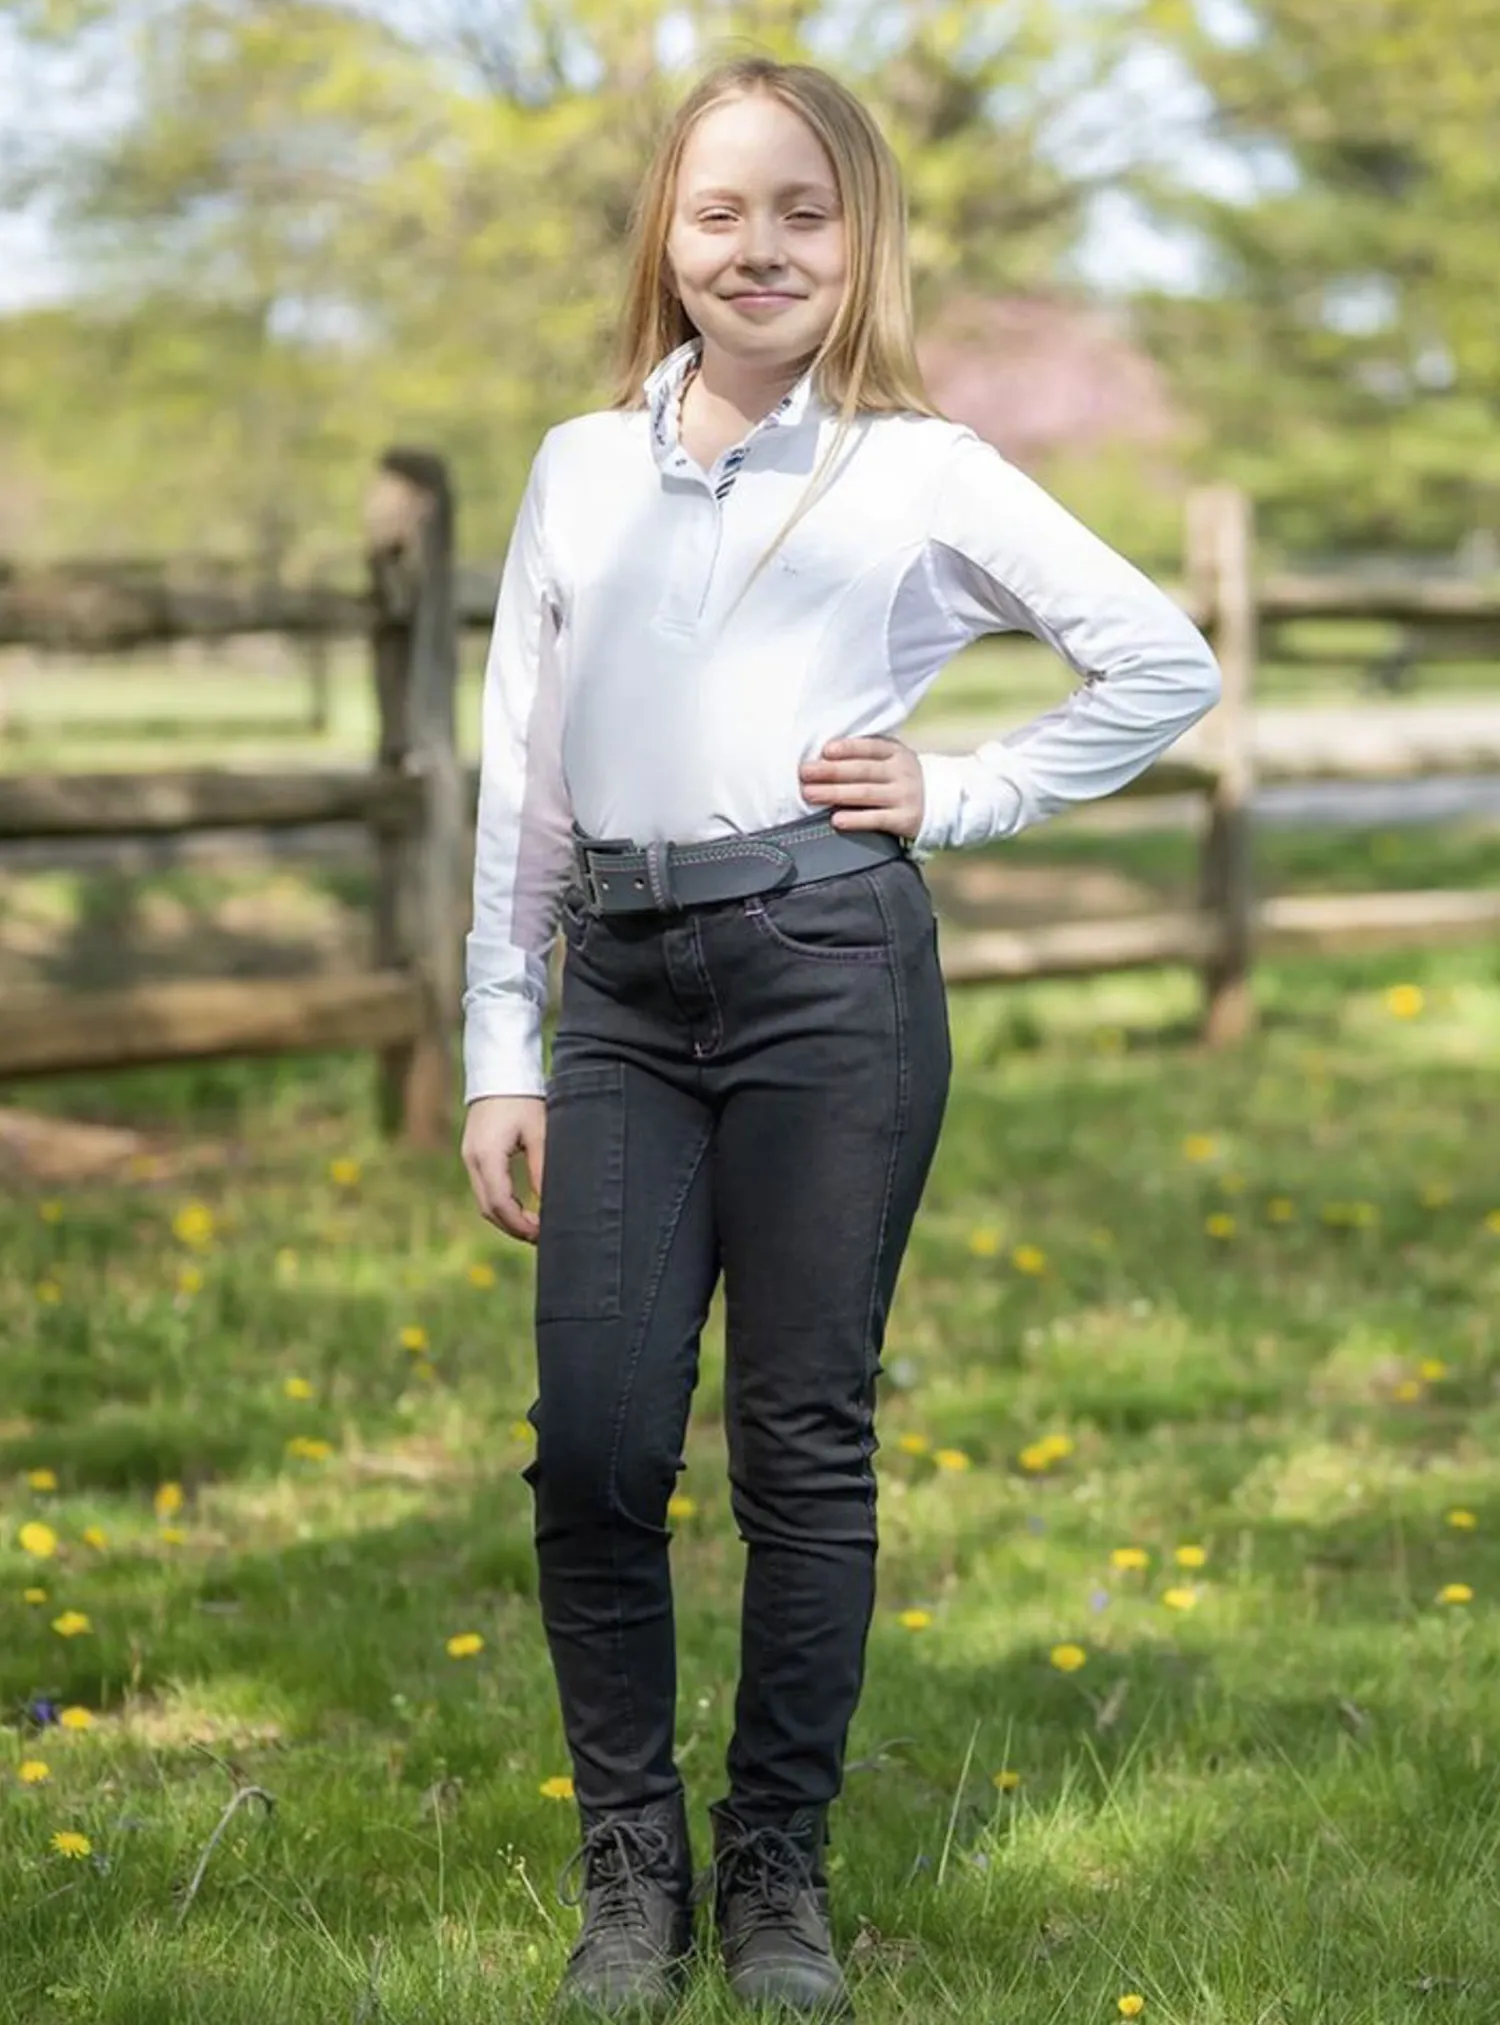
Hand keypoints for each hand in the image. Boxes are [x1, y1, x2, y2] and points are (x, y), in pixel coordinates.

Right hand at [461, 1095, 545, 1243]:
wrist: (500, 1071)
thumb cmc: (523, 1098)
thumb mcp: (540, 1133)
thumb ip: (542, 1169)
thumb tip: (550, 1204)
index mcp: (487, 1156)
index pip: (500, 1204)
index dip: (520, 1225)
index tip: (543, 1234)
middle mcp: (472, 1161)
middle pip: (488, 1209)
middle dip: (513, 1228)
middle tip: (541, 1237)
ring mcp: (469, 1158)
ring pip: (484, 1201)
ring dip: (507, 1218)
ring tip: (534, 1227)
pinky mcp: (473, 1155)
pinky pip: (484, 1189)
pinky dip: (501, 1203)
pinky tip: (522, 1207)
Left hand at [799, 735, 923, 839]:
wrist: (941, 804)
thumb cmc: (901, 779)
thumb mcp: (893, 760)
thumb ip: (866, 756)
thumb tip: (823, 757)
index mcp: (897, 753)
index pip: (870, 747)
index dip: (847, 748)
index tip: (824, 751)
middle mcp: (902, 772)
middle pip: (862, 770)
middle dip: (831, 771)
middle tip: (805, 773)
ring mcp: (904, 796)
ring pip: (865, 794)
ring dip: (834, 794)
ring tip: (810, 794)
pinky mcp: (905, 820)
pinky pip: (877, 819)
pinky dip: (856, 820)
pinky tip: (836, 820)